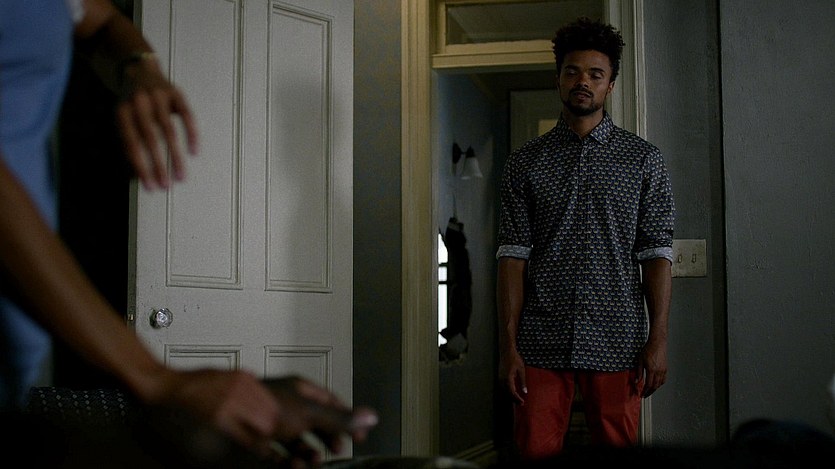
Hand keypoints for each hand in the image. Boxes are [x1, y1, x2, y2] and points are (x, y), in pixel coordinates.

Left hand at [116, 56, 198, 190]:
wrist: (139, 70)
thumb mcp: (122, 119)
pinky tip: (195, 151)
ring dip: (176, 156)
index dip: (141, 167)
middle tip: (166, 185)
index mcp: (122, 111)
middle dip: (159, 165)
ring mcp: (159, 96)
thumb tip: (136, 175)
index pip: (132, 144)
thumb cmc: (131, 103)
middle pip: (151, 139)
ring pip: (170, 130)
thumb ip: (127, 143)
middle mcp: (140, 102)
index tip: (150, 186)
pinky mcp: (176, 93)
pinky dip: (192, 135)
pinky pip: (187, 116)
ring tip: (181, 175)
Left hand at [262, 376, 377, 466]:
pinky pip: (277, 454)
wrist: (224, 414)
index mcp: (301, 390)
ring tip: (314, 462)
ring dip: (308, 453)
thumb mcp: (310, 412)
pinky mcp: (256, 441)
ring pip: (296, 441)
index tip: (357, 435)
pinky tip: (294, 466)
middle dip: (327, 438)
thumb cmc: (263, 403)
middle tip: (337, 450)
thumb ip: (339, 418)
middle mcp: (286, 405)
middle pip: (314, 423)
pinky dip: (288, 462)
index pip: (330, 403)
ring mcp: (270, 423)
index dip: (346, 418)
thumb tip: (370, 416)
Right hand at [499, 349, 526, 403]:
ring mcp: (499, 378)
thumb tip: (525, 391)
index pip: (512, 392)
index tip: (522, 402)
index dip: (517, 398)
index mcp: (508, 378)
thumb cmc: (515, 359)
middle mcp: (502, 379)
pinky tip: (513, 393)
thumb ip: (523, 381)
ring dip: (510, 396)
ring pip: (504, 391)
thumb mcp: (521, 370)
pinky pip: (503, 387)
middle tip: (521, 403)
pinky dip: (508, 392)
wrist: (506, 351)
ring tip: (518, 400)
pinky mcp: (499, 377)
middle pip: (507, 393)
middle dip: (514, 399)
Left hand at [635, 339, 667, 397]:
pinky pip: (664, 379)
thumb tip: (637, 381)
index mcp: (651, 370)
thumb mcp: (640, 361)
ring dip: (655, 388)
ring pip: (660, 384)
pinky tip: (656, 383)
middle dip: (650, 392)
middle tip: (645, 394)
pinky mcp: (665, 368)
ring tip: (650, 390)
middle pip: (655, 386)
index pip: (648, 385)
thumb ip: (638, 372)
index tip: (642, 394)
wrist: (657, 343)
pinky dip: (660, 383)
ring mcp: (663, 370)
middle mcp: (659, 371)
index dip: (645, 391)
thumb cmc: (648, 350)